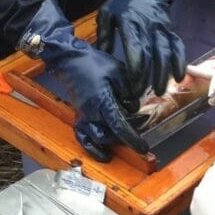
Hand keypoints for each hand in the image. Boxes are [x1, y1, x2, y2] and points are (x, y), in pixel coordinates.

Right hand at [19, 0, 146, 160]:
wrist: (71, 59)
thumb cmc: (94, 62)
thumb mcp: (118, 71)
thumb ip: (128, 90)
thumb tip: (134, 106)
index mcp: (102, 100)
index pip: (119, 126)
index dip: (132, 139)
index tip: (143, 148)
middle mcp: (91, 112)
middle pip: (111, 134)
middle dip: (127, 134)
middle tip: (139, 123)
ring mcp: (83, 116)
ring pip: (99, 139)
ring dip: (112, 140)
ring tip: (124, 135)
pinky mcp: (78, 116)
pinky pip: (83, 138)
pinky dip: (92, 149)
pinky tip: (103, 155)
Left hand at [97, 0, 189, 95]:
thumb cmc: (122, 2)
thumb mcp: (106, 13)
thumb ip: (104, 35)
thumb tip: (101, 57)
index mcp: (130, 22)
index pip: (136, 47)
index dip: (136, 67)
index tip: (133, 84)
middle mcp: (149, 26)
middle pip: (152, 54)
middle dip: (148, 76)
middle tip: (142, 95)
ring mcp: (162, 28)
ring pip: (166, 52)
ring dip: (164, 73)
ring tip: (159, 91)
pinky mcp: (170, 30)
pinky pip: (178, 46)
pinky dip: (180, 61)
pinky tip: (178, 77)